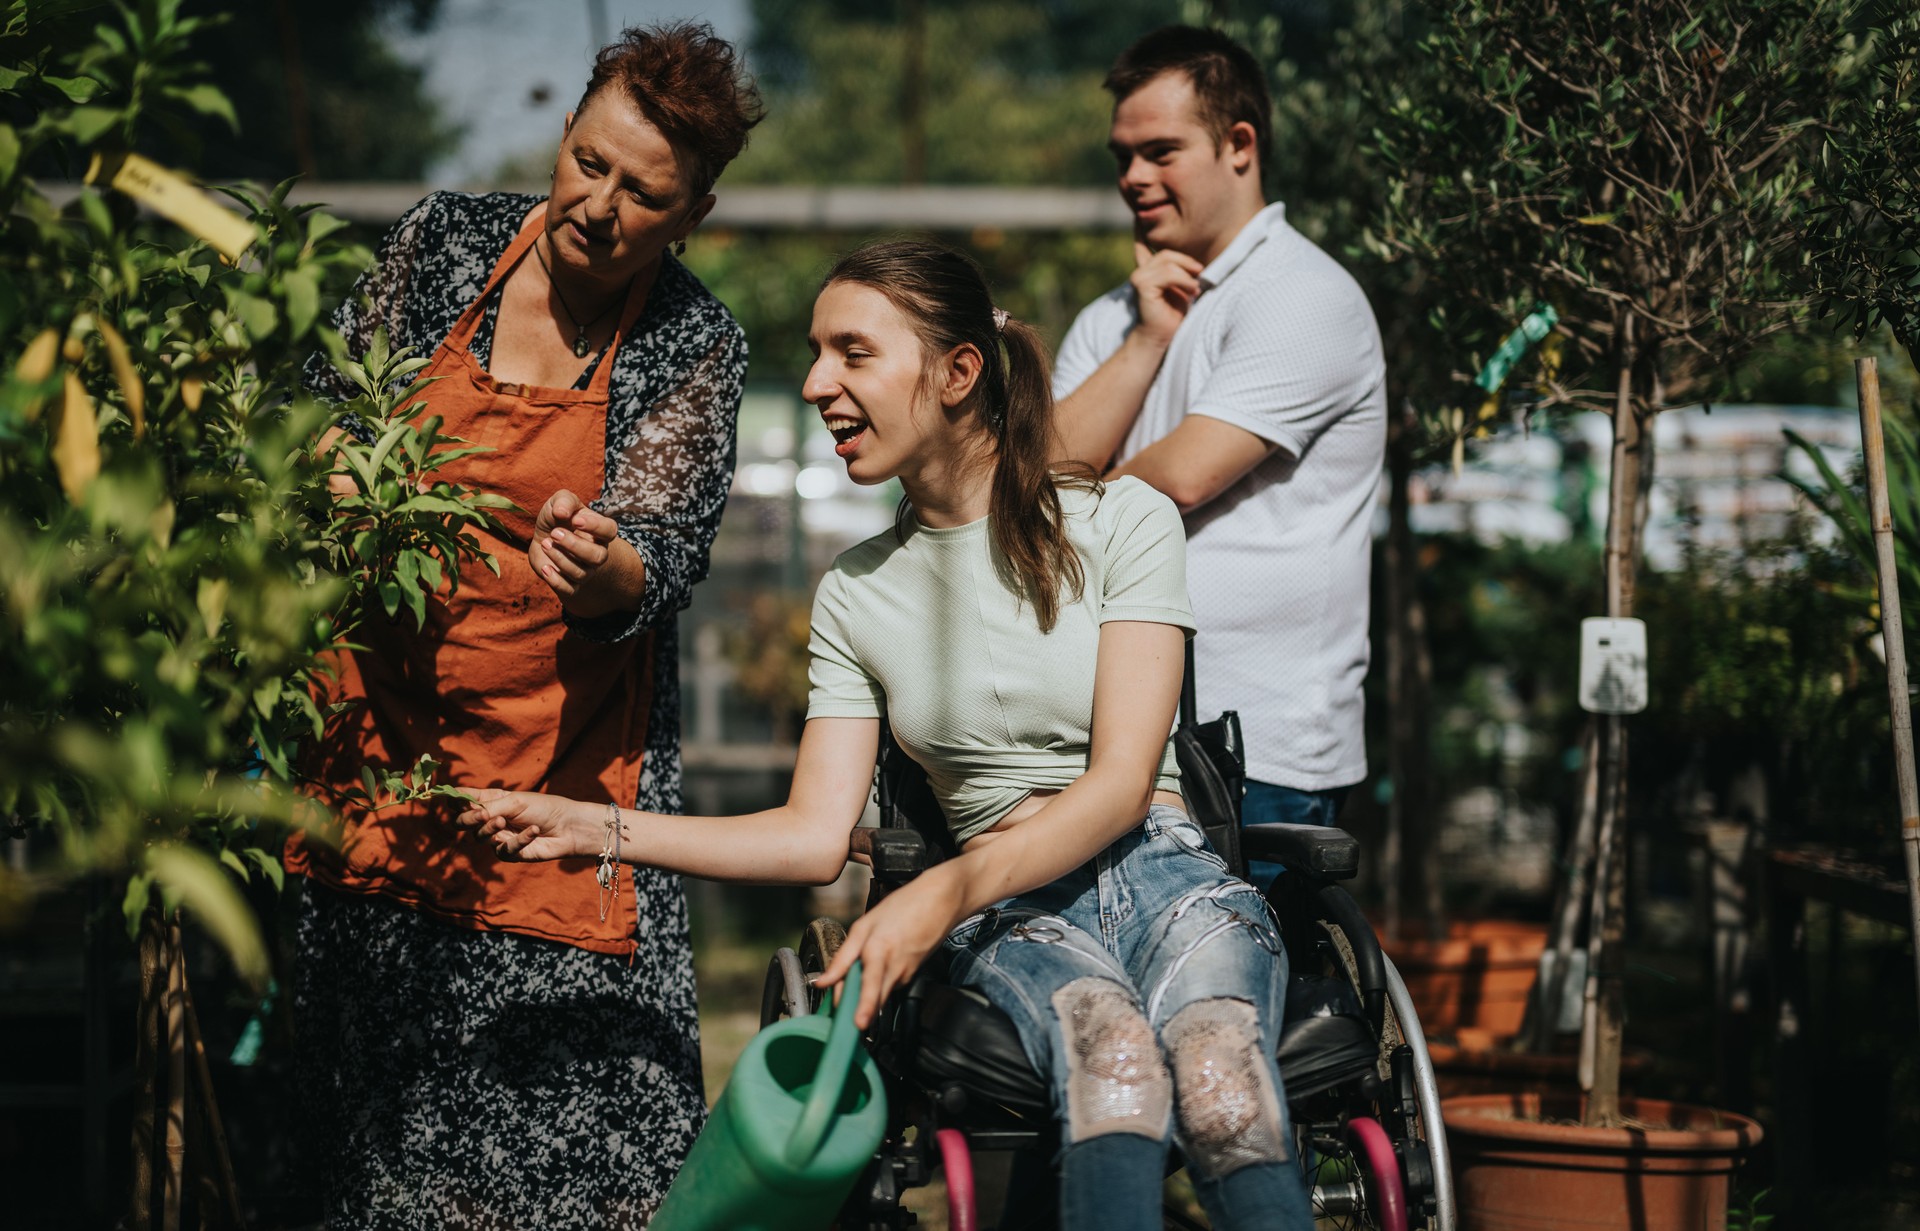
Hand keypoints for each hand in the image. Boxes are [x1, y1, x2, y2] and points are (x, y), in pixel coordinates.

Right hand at [455, 788, 590, 860]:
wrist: (570, 827)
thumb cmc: (544, 808)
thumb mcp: (515, 802)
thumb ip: (489, 807)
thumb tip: (463, 810)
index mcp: (491, 800)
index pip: (464, 801)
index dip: (454, 800)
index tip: (450, 799)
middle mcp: (492, 819)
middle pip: (463, 823)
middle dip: (468, 819)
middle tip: (481, 816)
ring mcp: (499, 837)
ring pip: (480, 838)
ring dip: (491, 829)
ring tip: (505, 821)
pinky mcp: (511, 853)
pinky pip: (503, 851)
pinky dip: (518, 841)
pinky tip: (534, 832)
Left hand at [530, 489, 619, 604]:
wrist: (543, 537)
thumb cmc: (557, 518)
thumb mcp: (560, 501)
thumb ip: (564, 501)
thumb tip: (562, 513)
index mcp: (599, 532)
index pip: (610, 530)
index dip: (595, 526)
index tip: (576, 520)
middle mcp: (597, 552)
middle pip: (598, 557)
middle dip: (574, 545)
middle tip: (555, 533)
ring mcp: (586, 570)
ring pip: (581, 573)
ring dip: (560, 558)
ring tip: (546, 544)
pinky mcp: (571, 583)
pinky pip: (570, 590)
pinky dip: (556, 580)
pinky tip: (545, 567)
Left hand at [813, 864, 967, 1029]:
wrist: (941, 900)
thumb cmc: (904, 907)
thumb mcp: (864, 926)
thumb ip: (842, 958)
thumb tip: (823, 983)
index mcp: (878, 953)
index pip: (866, 993)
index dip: (857, 1011)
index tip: (849, 1026)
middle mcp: (894, 970)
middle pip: (874, 1003)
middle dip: (857, 1013)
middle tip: (842, 1023)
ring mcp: (906, 975)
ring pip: (880, 996)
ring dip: (864, 997)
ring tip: (851, 988)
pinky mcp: (912, 976)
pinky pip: (889, 986)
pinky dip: (877, 983)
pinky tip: (877, 967)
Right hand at [1128, 242, 1203, 345]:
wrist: (1161, 338)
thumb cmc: (1174, 316)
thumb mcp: (1182, 289)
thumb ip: (1183, 273)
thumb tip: (1199, 263)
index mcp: (1148, 272)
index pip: (1143, 246)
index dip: (1140, 232)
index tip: (1138, 218)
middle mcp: (1141, 272)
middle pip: (1167, 252)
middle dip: (1187, 262)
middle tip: (1200, 275)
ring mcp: (1139, 277)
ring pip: (1168, 262)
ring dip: (1187, 275)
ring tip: (1195, 289)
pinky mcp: (1142, 286)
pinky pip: (1168, 273)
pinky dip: (1183, 281)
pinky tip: (1191, 292)